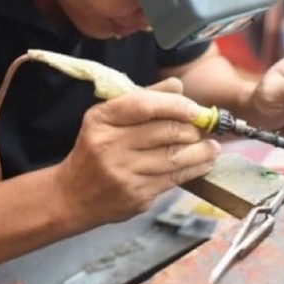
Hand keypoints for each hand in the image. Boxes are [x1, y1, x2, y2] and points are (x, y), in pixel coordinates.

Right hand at [56, 78, 219, 227]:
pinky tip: (204, 162)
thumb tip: (178, 86)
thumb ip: (143, 99)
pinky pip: (174, 179)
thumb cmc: (94, 150)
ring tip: (212, 145)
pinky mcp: (136, 197)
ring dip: (201, 150)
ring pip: (174, 157)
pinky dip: (195, 169)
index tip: (195, 108)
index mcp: (101, 120)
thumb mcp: (107, 118)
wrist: (72, 196)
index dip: (175, 105)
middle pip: (164, 131)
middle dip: (191, 128)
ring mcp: (123, 174)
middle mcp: (110, 146)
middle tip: (202, 127)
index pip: (144, 105)